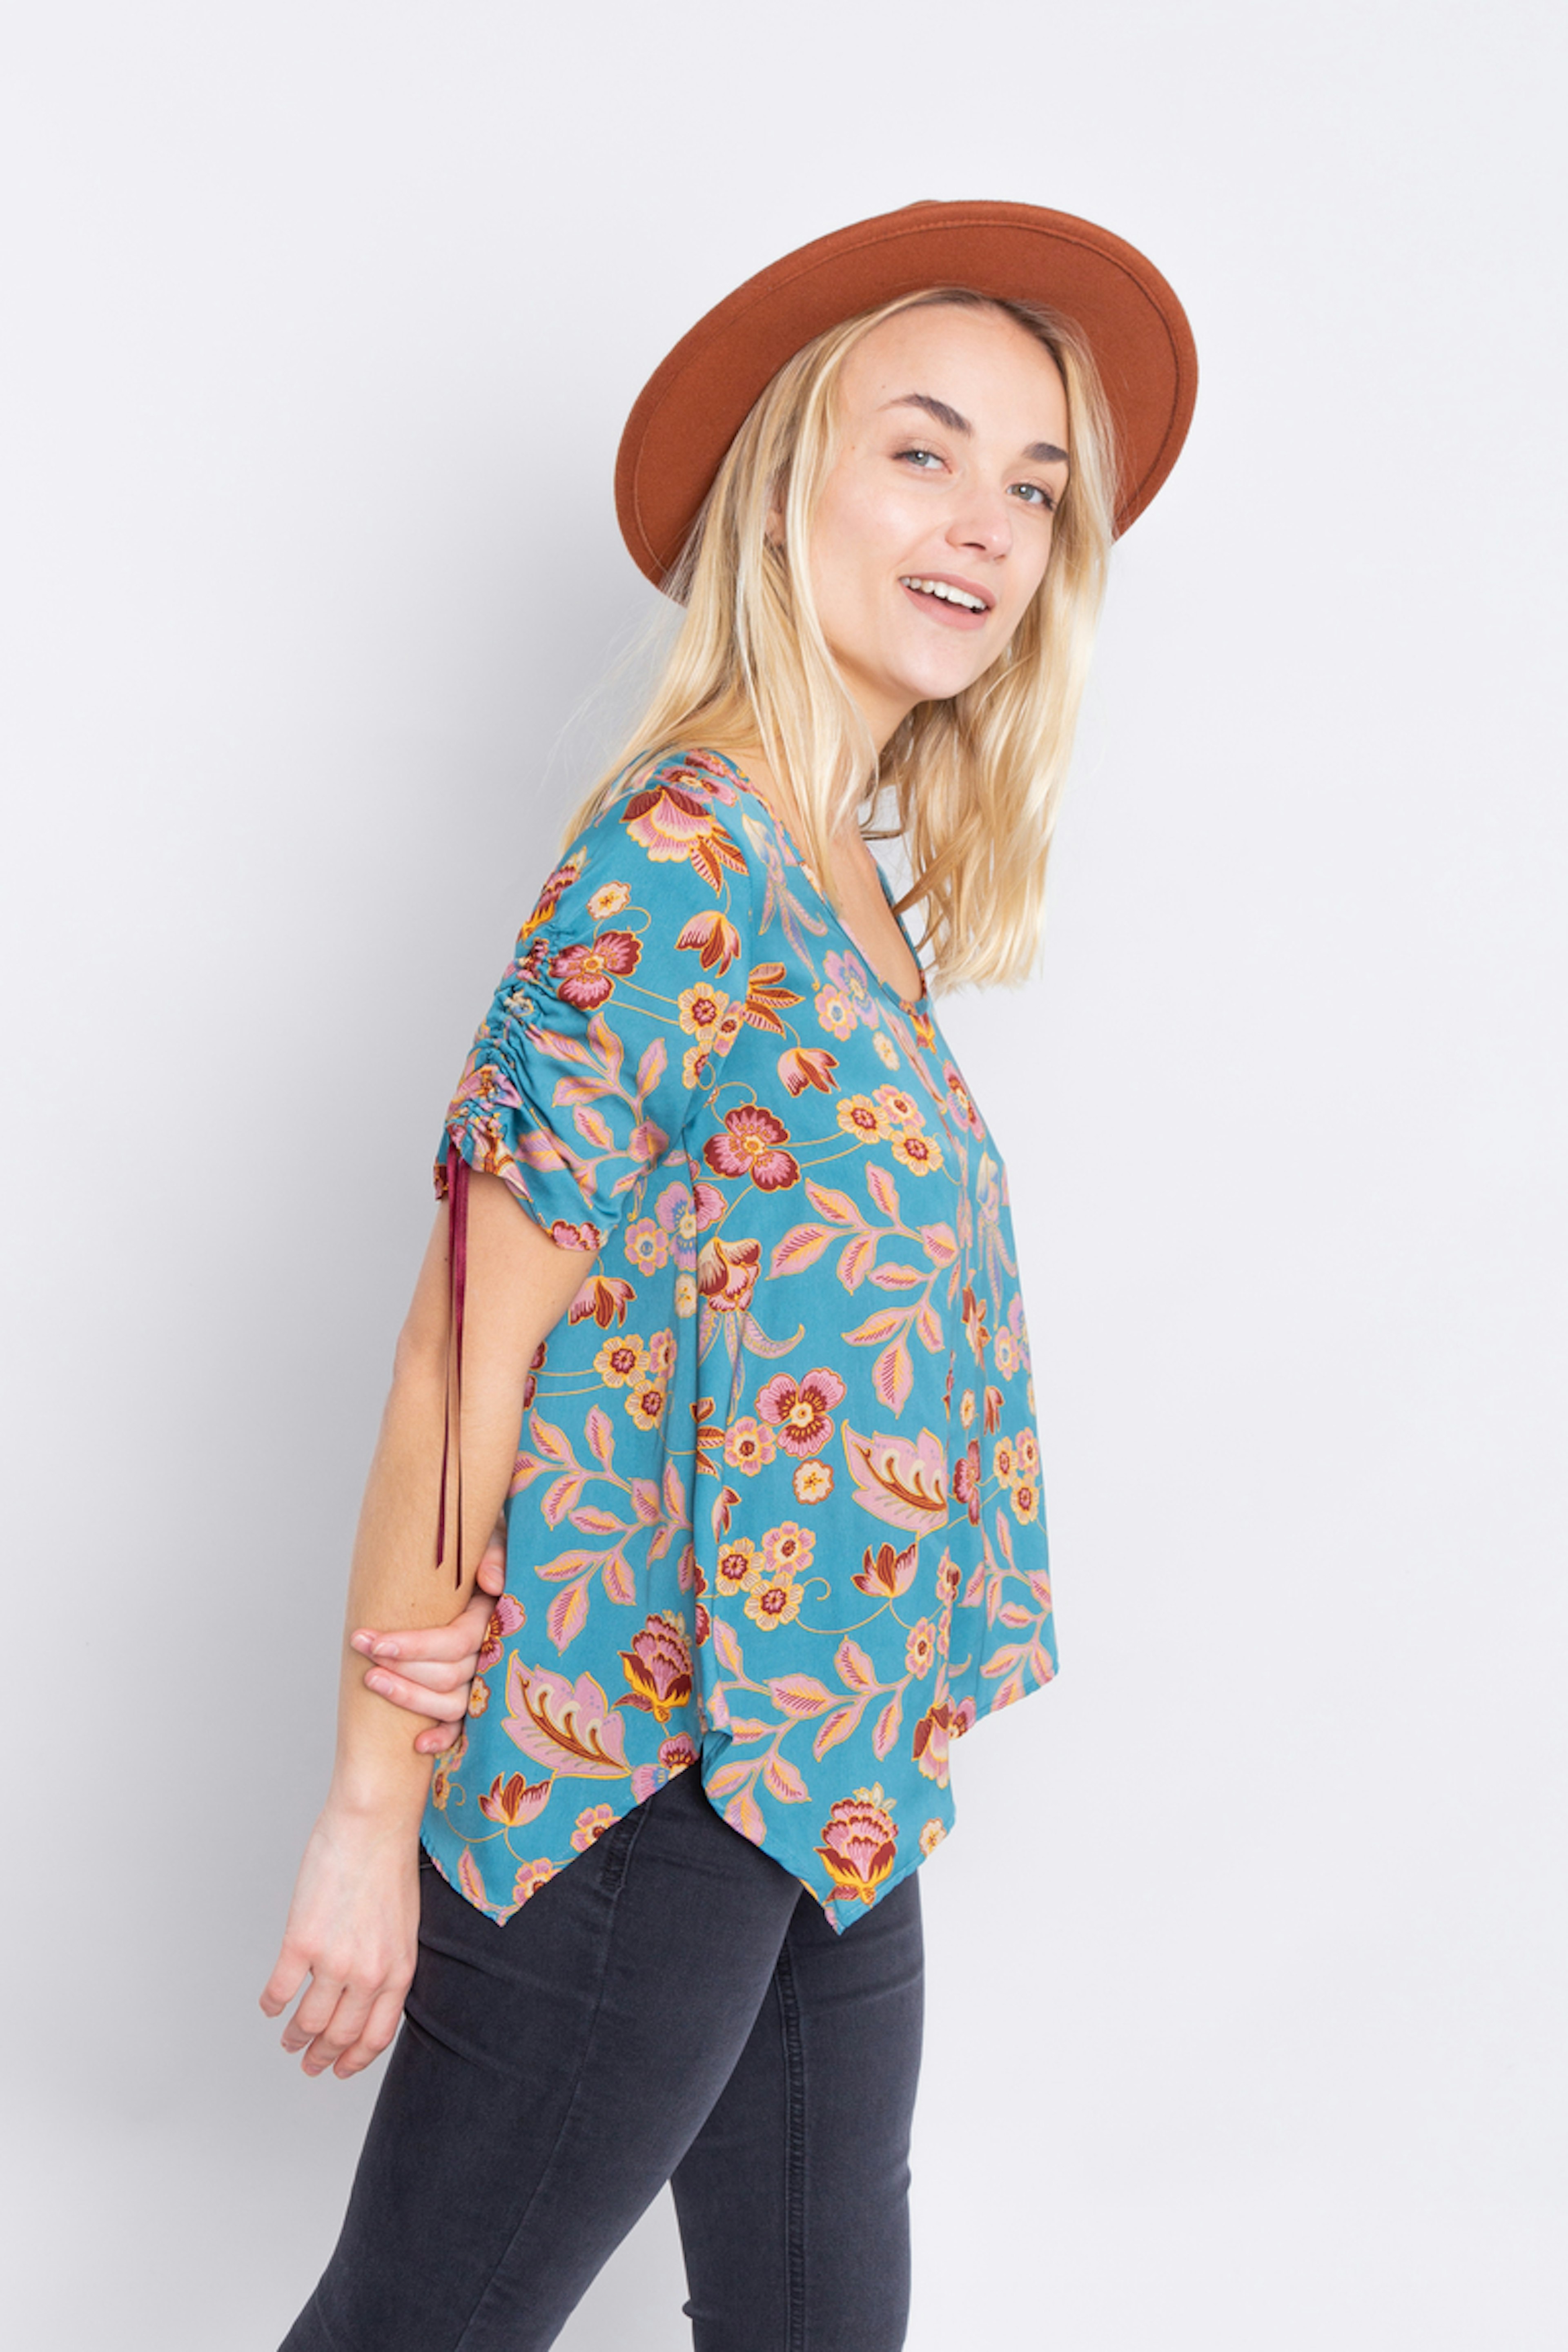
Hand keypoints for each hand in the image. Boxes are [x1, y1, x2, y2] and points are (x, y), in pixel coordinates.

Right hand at [259, 1804, 420, 2077]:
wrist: (374, 1824)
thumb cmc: (390, 1863)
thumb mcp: (404, 1925)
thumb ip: (388, 1962)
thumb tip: (368, 1991)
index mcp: (398, 1969)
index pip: (376, 2035)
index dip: (356, 2060)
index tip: (341, 2069)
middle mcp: (369, 1973)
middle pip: (340, 2035)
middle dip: (322, 2056)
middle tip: (308, 2063)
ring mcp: (334, 1960)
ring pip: (309, 2020)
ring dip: (295, 2036)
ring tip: (288, 2039)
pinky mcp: (302, 1941)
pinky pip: (280, 1989)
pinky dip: (272, 2004)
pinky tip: (270, 2006)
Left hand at [348, 1512, 507, 1753]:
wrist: (484, 1561)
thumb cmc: (480, 1550)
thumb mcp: (492, 1540)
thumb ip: (495, 1554)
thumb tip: (489, 1580)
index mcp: (493, 1618)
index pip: (456, 1642)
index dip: (414, 1646)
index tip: (372, 1640)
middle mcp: (493, 1653)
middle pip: (449, 1675)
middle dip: (400, 1666)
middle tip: (362, 1648)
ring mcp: (486, 1678)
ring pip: (451, 1703)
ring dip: (408, 1697)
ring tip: (368, 1679)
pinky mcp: (477, 1696)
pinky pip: (465, 1726)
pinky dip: (444, 1737)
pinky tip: (418, 1745)